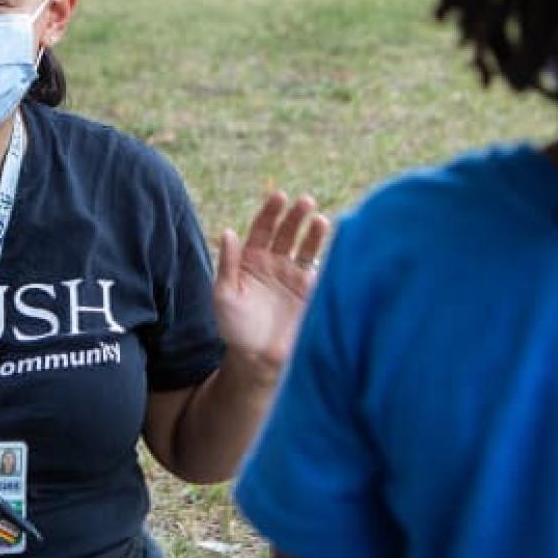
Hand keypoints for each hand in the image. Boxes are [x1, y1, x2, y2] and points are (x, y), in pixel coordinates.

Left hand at [213, 192, 331, 382]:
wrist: (259, 360)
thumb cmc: (236, 329)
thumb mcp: (224, 296)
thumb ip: (227, 264)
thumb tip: (228, 232)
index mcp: (250, 260)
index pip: (262, 228)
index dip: (271, 211)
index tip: (280, 197)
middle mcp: (274, 263)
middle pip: (286, 232)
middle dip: (295, 216)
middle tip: (305, 201)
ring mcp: (294, 275)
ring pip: (306, 246)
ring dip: (313, 231)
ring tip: (319, 219)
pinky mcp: (311, 291)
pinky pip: (321, 267)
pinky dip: (328, 254)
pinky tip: (334, 243)